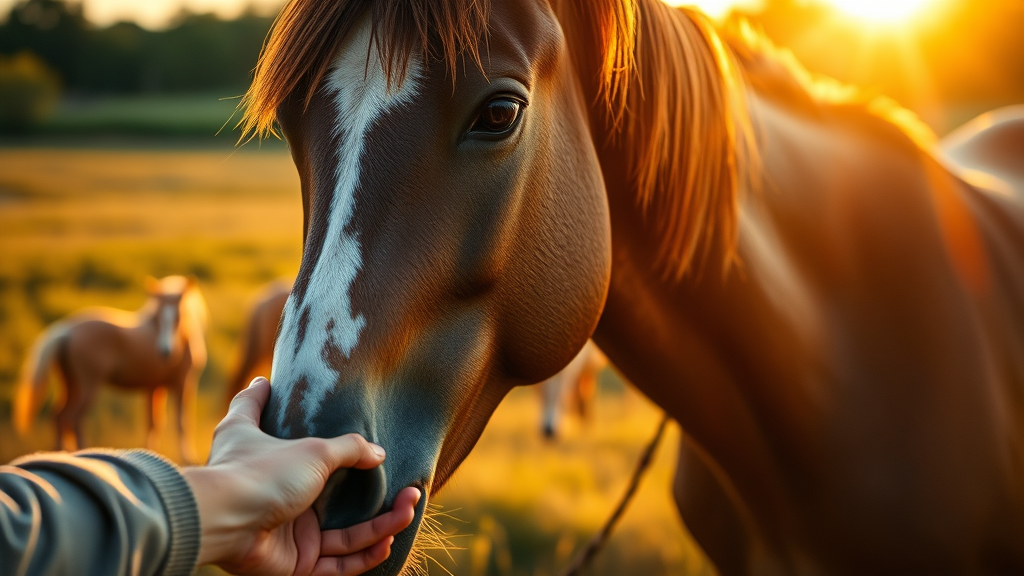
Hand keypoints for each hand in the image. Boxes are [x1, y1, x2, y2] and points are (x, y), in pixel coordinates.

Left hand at [183, 377, 419, 575]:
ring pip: (345, 534)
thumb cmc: (261, 472)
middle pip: (334, 495)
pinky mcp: (293, 563)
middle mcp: (275, 490)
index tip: (281, 387)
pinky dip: (363, 555)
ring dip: (381, 525)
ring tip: (410, 509)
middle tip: (409, 488)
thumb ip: (351, 449)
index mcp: (264, 451)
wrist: (226, 520)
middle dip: (376, 494)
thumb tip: (379, 452)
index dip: (272, 404)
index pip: (264, 420)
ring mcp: (286, 530)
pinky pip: (335, 563)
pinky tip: (387, 542)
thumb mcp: (313, 449)